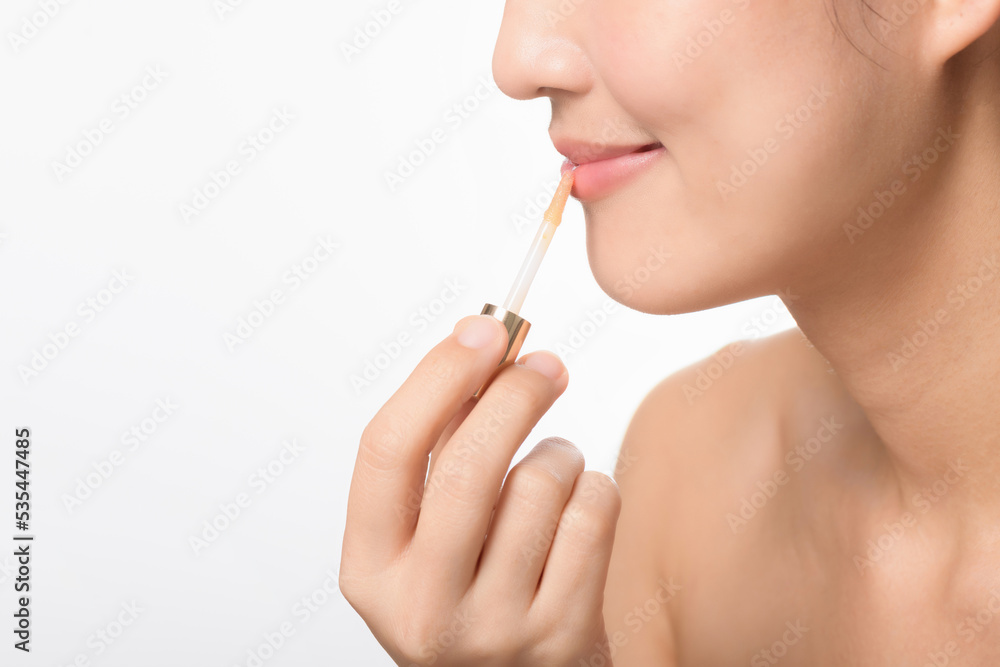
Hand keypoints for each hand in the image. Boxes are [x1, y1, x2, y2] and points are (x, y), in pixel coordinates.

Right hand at [340, 314, 621, 665]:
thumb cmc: (471, 587)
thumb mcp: (427, 533)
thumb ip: (441, 446)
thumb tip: (483, 344)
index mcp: (370, 570)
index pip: (386, 450)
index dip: (436, 376)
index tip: (482, 329)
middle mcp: (422, 607)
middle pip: (468, 463)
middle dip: (515, 394)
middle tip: (545, 365)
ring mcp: (495, 628)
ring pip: (542, 482)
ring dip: (558, 454)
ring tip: (552, 475)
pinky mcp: (564, 634)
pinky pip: (594, 511)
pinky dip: (594, 489)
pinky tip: (577, 511)